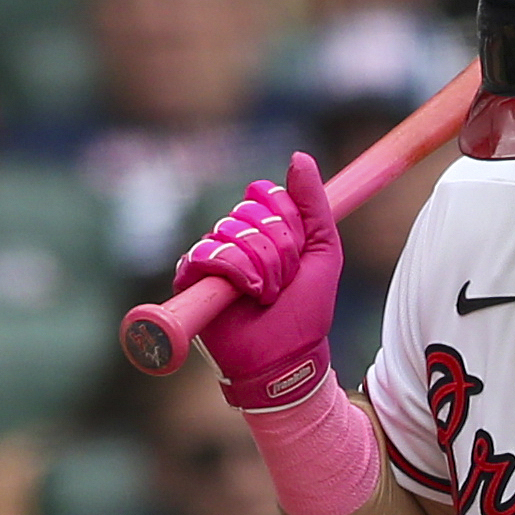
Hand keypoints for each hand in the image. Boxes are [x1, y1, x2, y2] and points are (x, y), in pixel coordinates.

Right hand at [174, 151, 342, 408]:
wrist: (287, 356)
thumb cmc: (307, 310)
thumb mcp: (324, 251)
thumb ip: (313, 205)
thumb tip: (299, 158)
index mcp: (264, 228)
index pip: (267, 194)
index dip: (288, 221)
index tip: (300, 254)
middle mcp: (235, 238)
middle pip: (248, 212)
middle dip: (277, 249)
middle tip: (284, 282)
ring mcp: (211, 257)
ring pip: (229, 232)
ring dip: (260, 267)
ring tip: (267, 294)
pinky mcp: (190, 278)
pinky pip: (205, 254)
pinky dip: (235, 274)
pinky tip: (246, 295)